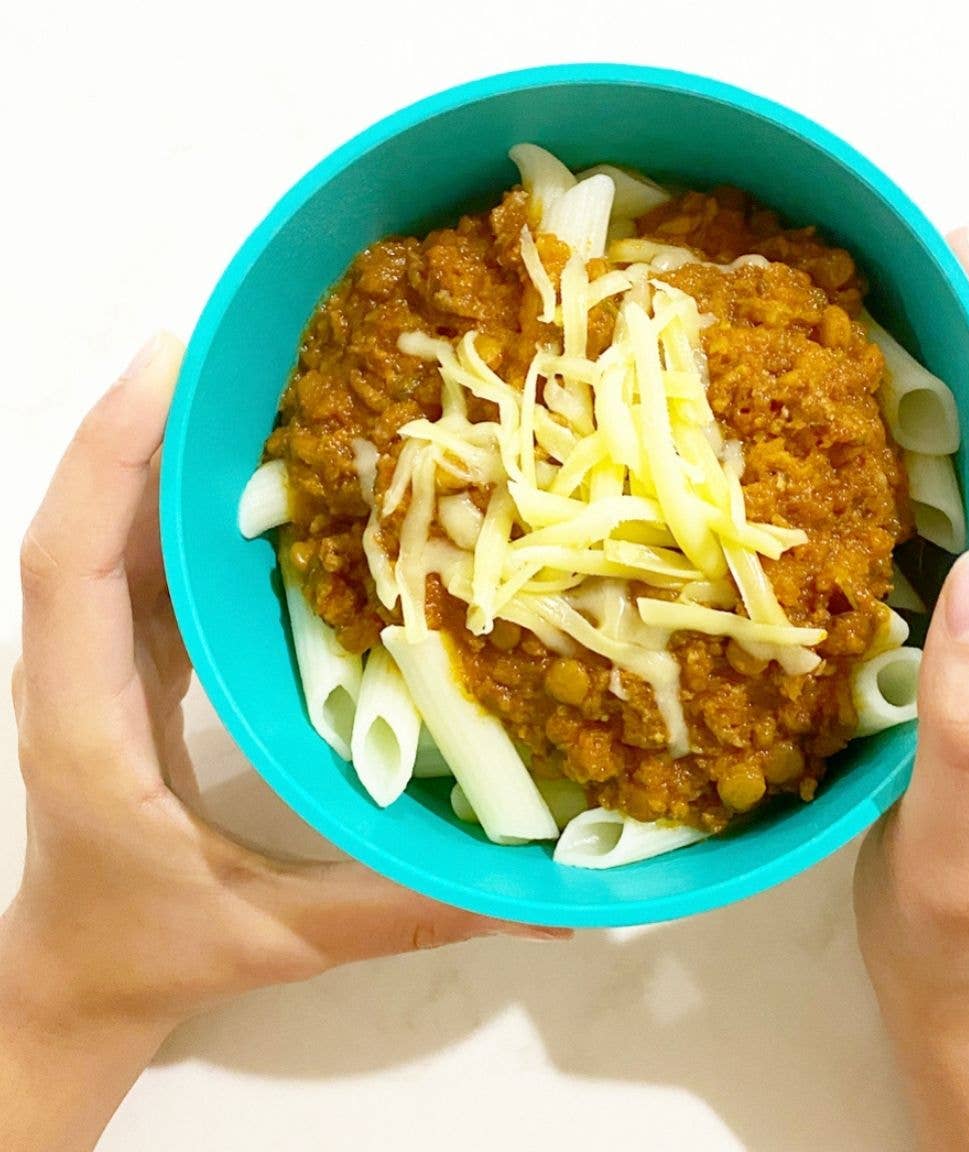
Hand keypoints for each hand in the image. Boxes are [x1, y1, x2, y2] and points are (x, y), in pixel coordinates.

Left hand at [2, 336, 564, 1151]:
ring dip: (177, 451)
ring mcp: (103, 656)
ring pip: (123, 529)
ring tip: (266, 386)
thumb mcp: (278, 937)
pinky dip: (195, 504)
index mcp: (88, 715)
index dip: (110, 453)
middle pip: (95, 516)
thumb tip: (541, 905)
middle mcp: (80, 666)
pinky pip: (153, 560)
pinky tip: (270, 481)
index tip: (171, 367)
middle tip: (248, 346)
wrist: (75, 980)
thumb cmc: (150, 953)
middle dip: (158, 419)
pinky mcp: (135, 658)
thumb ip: (403, 911)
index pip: (69, 559)